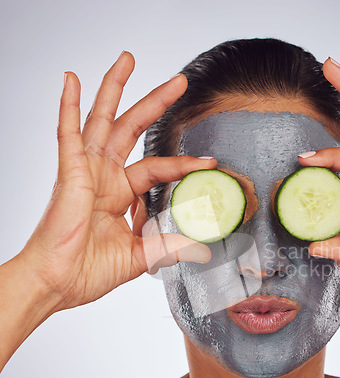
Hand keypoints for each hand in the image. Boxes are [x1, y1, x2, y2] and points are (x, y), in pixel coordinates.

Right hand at [19, 52, 212, 311]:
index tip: (210, 163)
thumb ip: (169, 245)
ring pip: (103, 121)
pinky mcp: (69, 174)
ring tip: (128, 60)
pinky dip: (70, 108)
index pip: (158, 168)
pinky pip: (68, 135)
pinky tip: (73, 81)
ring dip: (115, 90)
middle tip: (179, 82)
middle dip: (155, 104)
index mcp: (120, 194)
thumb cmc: (88, 271)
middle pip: (133, 130)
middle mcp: (105, 177)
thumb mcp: (141, 257)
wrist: (58, 285)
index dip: (184, 164)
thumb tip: (201, 246)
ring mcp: (86, 172)